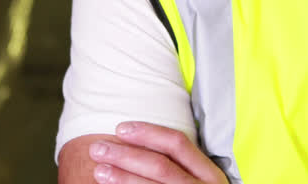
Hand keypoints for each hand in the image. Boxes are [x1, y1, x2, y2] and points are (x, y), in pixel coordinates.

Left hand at [88, 121, 227, 183]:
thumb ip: (173, 166)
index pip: (177, 144)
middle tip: (98, 149)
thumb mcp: (193, 181)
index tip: (120, 128)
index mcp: (209, 175)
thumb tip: (128, 142)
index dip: (147, 133)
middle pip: (160, 166)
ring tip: (100, 171)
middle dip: (126, 155)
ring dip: (122, 178)